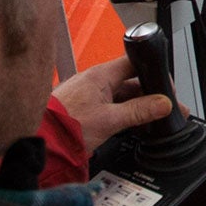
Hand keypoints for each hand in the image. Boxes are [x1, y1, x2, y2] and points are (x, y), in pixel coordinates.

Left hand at [51, 55, 172, 156]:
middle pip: (131, 82)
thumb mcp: (110, 120)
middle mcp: (95, 81)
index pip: (135, 63)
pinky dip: (124, 114)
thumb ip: (139, 111)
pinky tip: (132, 126)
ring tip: (152, 121)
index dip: (153, 72)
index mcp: (100, 75)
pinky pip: (112, 106)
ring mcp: (90, 95)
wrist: (39, 142)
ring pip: (122, 96)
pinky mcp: (86, 108)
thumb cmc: (64, 126)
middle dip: (149, 94)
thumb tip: (163, 104)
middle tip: (165, 108)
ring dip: (137, 107)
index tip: (166, 88)